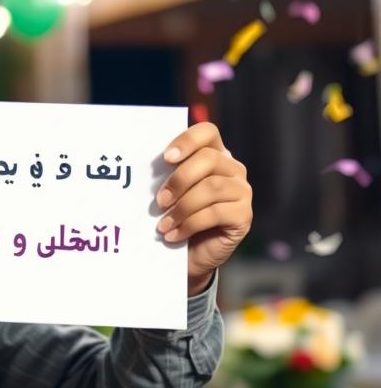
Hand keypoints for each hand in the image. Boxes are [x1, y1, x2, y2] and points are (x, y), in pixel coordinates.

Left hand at [156, 122, 252, 294]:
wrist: (188, 255)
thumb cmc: (175, 218)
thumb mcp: (169, 193)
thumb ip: (165, 176)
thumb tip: (143, 169)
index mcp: (214, 155)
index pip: (207, 132)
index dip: (187, 141)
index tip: (165, 158)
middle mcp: (233, 169)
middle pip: (209, 159)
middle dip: (179, 180)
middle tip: (159, 201)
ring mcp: (242, 192)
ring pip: (212, 188)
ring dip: (182, 207)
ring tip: (163, 224)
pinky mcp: (244, 215)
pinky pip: (216, 213)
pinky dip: (189, 225)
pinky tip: (173, 235)